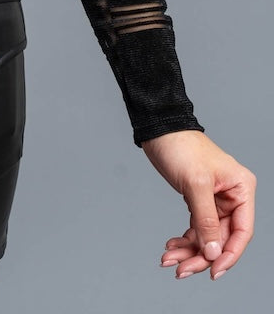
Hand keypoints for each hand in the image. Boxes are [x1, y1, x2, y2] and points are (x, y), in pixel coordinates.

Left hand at [141, 129, 254, 279]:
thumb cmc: (181, 146)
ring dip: (190, 251)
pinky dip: (185, 240)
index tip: (213, 272)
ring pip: (207, 237)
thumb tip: (213, 253)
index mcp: (241, 189)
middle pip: (222, 239)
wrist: (159, 128)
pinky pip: (196, 228)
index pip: (242, 232)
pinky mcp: (199, 201)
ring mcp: (215, 200)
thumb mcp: (195, 184)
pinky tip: (171, 246)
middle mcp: (232, 196)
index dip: (228, 255)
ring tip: (169, 260)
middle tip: (180, 270)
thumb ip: (206, 220)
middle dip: (201, 256)